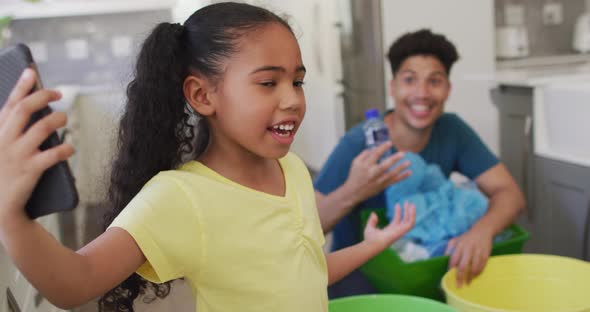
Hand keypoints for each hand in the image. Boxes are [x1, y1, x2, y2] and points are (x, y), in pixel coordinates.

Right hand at [0, 69, 73, 223]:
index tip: (32, 72)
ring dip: (58, 119)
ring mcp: (17, 155)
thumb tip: (34, 108)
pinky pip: (54, 154)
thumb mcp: (0, 148)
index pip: (9, 103)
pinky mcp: (31, 170)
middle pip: (26, 109)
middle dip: (43, 95)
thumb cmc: (2, 174)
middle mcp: (4, 140)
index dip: (21, 86)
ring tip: (64, 118)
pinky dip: (65, 148)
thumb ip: (10, 130)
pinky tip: (69, 147)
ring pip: (43, 127)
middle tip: (58, 92)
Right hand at [344, 142, 410, 203]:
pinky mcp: (382, 186)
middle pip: (384, 165)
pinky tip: (409, 172)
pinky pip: (393, 181)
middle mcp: (372, 173)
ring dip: (400, 168)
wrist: (354, 192)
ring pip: (391, 174)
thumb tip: (374, 148)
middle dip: (394, 159)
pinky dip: (402, 177)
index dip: (382, 148)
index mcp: (365, 166)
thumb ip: (364, 154)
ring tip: (408, 162)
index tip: (389, 143)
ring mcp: (378, 180)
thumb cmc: (355, 175)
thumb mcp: (355, 162)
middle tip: (403, 153)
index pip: (375, 155)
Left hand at [363, 202, 414, 249]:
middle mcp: (396, 231)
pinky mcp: (402, 231)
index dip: (398, 212)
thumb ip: (372, 221)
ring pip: (409, 222)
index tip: (397, 204)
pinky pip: (410, 224)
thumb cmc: (370, 239)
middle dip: (406, 211)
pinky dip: (412, 216)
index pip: (396, 220)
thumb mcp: (370, 227)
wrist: (372, 243)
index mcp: (390, 230)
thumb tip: (374, 213)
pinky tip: (411, 208)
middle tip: (407, 201)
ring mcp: (400, 232)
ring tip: (412, 204)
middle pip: (404, 220)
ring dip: (411, 213)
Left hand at [446, 227, 493, 286]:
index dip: (451, 269)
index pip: (453, 259)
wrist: (483, 230)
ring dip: (471, 277)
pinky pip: (482, 266)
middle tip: (459, 285)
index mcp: (459, 245)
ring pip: (474, 268)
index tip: (449, 276)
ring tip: (468, 282)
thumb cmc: (466, 237)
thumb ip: (448, 248)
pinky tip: (475, 276)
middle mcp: (468, 249)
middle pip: (463, 266)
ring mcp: (478, 251)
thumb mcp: (455, 239)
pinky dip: (478, 273)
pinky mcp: (486, 254)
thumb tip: (443, 259)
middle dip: (460, 277)